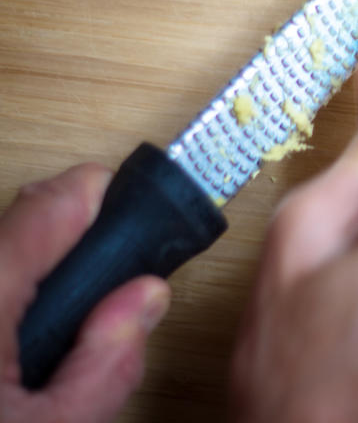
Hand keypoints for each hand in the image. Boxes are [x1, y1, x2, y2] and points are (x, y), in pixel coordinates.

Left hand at [0, 164, 169, 422]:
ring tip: (59, 333)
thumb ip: (109, 360)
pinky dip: (9, 301)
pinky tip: (18, 353)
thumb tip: (146, 294)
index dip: (95, 196)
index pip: (43, 209)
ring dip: (34, 275)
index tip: (131, 209)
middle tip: (109, 287)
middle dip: (69, 242)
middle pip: (16, 226)